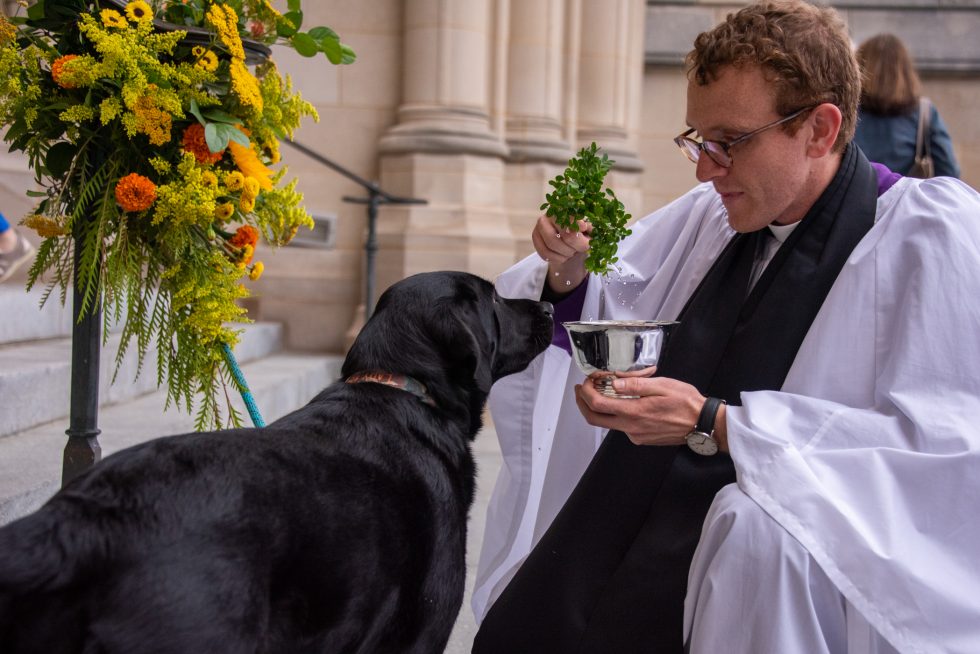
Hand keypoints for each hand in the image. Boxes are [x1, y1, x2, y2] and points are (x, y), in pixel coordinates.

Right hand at [531, 214, 591, 292]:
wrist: (570, 241)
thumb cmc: (582, 233)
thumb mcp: (590, 229)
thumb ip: (590, 228)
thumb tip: (584, 226)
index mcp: (566, 208)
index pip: (570, 218)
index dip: (578, 227)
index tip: (585, 230)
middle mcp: (550, 214)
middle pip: (564, 234)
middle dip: (575, 246)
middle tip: (580, 248)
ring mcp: (540, 225)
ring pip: (552, 244)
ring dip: (566, 253)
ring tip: (572, 252)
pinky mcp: (535, 236)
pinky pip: (544, 253)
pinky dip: (557, 259)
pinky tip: (563, 257)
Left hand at [574, 370, 704, 446]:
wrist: (703, 424)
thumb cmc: (687, 403)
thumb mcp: (663, 385)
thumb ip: (635, 384)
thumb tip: (614, 383)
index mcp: (635, 412)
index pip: (597, 405)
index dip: (586, 392)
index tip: (586, 381)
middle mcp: (631, 428)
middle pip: (594, 419)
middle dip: (583, 403)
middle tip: (582, 388)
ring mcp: (636, 435)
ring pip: (608, 422)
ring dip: (600, 407)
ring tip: (605, 389)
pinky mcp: (641, 438)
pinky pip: (622, 426)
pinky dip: (617, 413)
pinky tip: (625, 401)